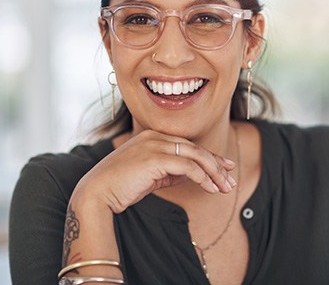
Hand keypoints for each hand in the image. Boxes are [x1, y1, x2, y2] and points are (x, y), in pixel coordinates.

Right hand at [72, 130, 236, 213]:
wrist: (97, 192)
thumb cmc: (121, 185)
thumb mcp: (150, 175)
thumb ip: (170, 171)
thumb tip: (193, 174)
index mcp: (152, 136)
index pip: (187, 145)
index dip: (208, 157)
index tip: (224, 167)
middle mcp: (155, 136)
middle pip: (194, 148)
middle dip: (216, 164)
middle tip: (230, 179)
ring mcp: (155, 145)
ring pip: (195, 155)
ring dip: (214, 172)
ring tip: (225, 187)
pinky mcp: (155, 158)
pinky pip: (188, 166)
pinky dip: (203, 177)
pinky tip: (211, 188)